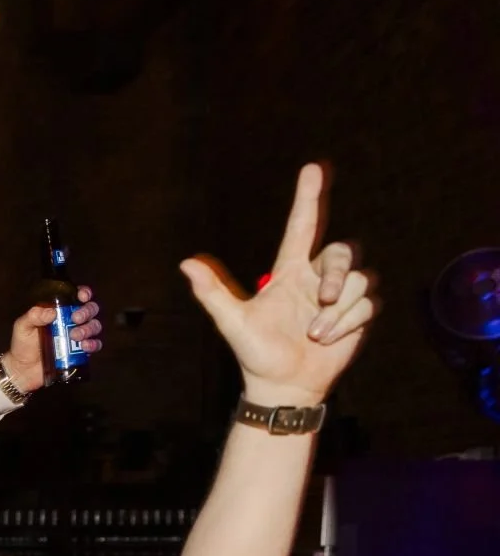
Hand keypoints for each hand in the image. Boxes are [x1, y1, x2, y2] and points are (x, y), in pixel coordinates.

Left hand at [1, 285, 101, 392]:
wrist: (23, 370)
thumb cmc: (22, 344)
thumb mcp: (23, 326)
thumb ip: (34, 316)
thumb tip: (51, 311)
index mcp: (59, 310)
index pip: (76, 296)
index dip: (84, 293)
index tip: (82, 297)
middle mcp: (71, 321)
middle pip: (90, 309)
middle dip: (87, 311)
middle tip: (75, 319)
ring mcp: (78, 336)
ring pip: (94, 326)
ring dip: (89, 328)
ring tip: (75, 336)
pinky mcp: (81, 352)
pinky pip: (95, 345)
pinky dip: (94, 344)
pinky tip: (85, 346)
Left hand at [181, 163, 375, 408]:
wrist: (284, 386)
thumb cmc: (256, 354)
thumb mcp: (234, 323)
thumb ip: (214, 293)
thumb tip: (186, 263)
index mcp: (288, 272)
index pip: (302, 227)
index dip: (307, 198)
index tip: (312, 168)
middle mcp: (315, 277)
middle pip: (342, 251)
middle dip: (335, 273)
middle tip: (320, 302)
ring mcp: (339, 295)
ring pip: (358, 278)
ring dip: (339, 309)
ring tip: (316, 333)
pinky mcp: (359, 313)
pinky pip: (369, 302)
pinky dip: (349, 322)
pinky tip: (329, 339)